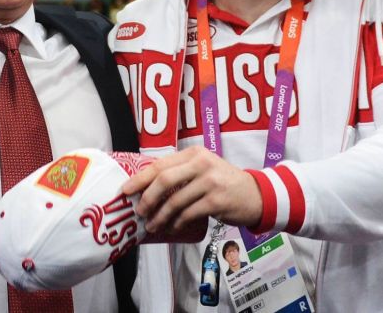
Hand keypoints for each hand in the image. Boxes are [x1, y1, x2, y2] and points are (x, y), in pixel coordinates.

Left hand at [121, 146, 262, 232]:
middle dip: (147, 198)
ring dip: (161, 217)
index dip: (140, 178)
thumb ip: (181, 171)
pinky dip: (177, 223)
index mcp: (194, 153)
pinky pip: (189, 214)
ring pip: (175, 201)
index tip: (125, 190)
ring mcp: (210, 182)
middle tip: (139, 212)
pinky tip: (172, 228)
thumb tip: (146, 186)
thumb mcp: (204, 168)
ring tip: (153, 226)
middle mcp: (201, 163)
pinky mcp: (217, 201)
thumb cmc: (224, 182)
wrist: (256, 194)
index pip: (160, 164)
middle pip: (164, 180)